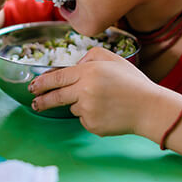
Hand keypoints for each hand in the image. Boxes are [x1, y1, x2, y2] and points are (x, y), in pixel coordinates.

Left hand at [29, 47, 161, 135]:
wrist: (149, 107)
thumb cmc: (132, 82)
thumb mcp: (113, 59)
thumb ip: (90, 56)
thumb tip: (75, 66)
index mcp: (88, 72)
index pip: (57, 77)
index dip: (42, 82)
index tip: (32, 86)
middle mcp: (84, 90)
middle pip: (56, 97)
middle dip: (42, 100)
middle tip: (35, 102)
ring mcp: (87, 109)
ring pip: (73, 107)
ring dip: (80, 104)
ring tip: (104, 100)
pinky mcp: (92, 125)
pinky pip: (84, 119)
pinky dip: (91, 115)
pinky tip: (107, 111)